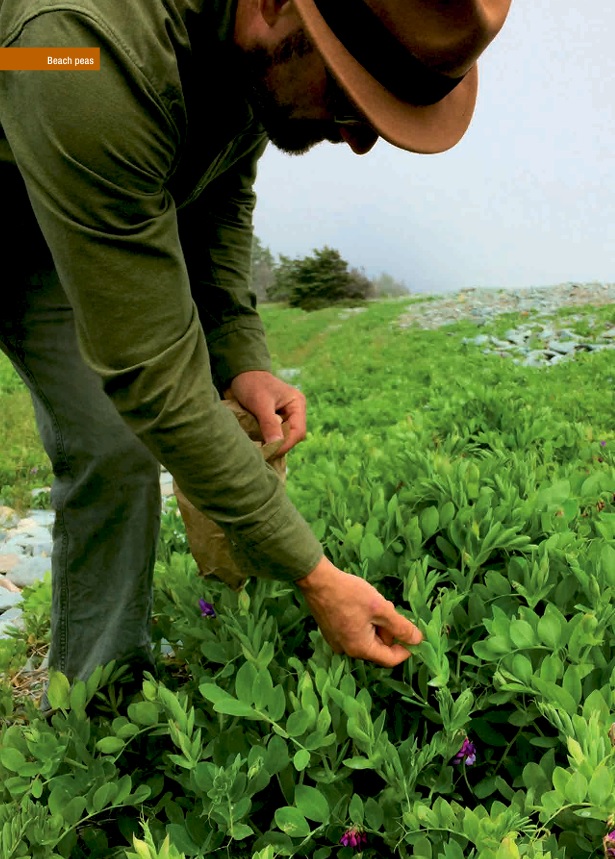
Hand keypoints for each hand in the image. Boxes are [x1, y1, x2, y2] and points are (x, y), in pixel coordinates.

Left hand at [227, 370, 305, 455]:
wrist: (240, 373)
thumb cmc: (252, 384)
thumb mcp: (260, 403)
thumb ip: (269, 423)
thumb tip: (276, 445)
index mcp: (297, 404)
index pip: (298, 431)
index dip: (286, 444)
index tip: (270, 452)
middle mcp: (295, 411)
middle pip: (293, 437)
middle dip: (279, 446)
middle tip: (263, 454)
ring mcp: (286, 416)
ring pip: (284, 438)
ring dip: (273, 445)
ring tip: (260, 451)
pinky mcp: (275, 420)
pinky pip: (275, 435)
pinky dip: (267, 441)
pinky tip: (258, 445)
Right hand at [296, 557, 422, 666]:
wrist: (318, 581)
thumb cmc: (350, 594)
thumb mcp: (380, 608)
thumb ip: (401, 626)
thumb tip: (418, 640)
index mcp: (360, 648)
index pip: (390, 659)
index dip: (405, 649)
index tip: (413, 633)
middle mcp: (347, 650)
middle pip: (378, 648)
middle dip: (388, 631)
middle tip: (388, 608)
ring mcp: (337, 641)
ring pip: (367, 638)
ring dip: (376, 624)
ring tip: (373, 603)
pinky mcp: (331, 632)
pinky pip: (355, 632)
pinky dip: (364, 622)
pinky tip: (361, 605)